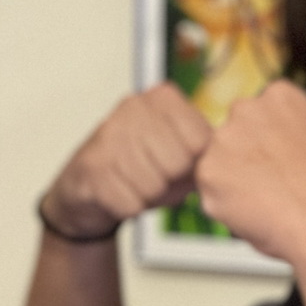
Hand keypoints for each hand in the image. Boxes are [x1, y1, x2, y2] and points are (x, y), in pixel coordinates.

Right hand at [42, 84, 212, 239]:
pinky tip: (119, 192)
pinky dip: (129, 207)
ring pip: (153, 185)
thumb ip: (205, 154)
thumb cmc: (143, 167)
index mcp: (163, 97)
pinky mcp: (91, 164)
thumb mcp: (181, 153)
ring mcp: (108, 132)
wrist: (89, 184)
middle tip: (156, 176)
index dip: (194, 164)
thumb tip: (216, 167)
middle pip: (178, 164)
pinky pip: (130, 203)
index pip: (201, 141)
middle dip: (171, 182)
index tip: (180, 161)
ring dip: (149, 196)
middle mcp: (134, 106)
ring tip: (136, 183)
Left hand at [196, 80, 305, 265]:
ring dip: (233, 183)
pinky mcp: (207, 170)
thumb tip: (294, 140)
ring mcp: (223, 138)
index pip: (258, 115)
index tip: (281, 161)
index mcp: (279, 95)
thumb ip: (301, 130)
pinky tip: (254, 213)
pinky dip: (226, 207)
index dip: (267, 143)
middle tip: (269, 184)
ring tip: (265, 202)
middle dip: (244, 158)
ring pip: (219, 163)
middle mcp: (246, 108)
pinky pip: (211, 191)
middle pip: (234, 135)